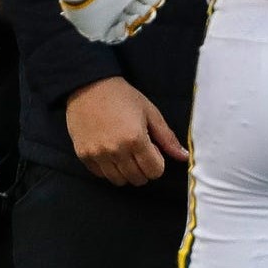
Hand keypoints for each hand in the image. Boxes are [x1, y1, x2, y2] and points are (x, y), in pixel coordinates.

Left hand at [61, 0, 179, 43]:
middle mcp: (123, 1)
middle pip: (147, 13)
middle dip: (142, 8)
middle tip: (129, 1)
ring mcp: (111, 15)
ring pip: (135, 25)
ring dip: (132, 18)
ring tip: (121, 11)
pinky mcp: (99, 28)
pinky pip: (116, 37)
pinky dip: (120, 31)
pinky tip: (119, 22)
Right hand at [65, 77, 187, 185]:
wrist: (89, 86)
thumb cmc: (123, 97)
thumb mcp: (151, 113)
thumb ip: (167, 138)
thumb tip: (184, 157)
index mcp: (136, 139)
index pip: (154, 171)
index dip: (158, 164)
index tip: (153, 151)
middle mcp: (116, 150)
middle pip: (137, 179)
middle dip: (144, 170)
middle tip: (140, 153)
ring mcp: (97, 154)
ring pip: (118, 180)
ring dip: (126, 172)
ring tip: (126, 155)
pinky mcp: (83, 154)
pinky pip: (100, 175)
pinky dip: (109, 170)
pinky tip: (111, 155)